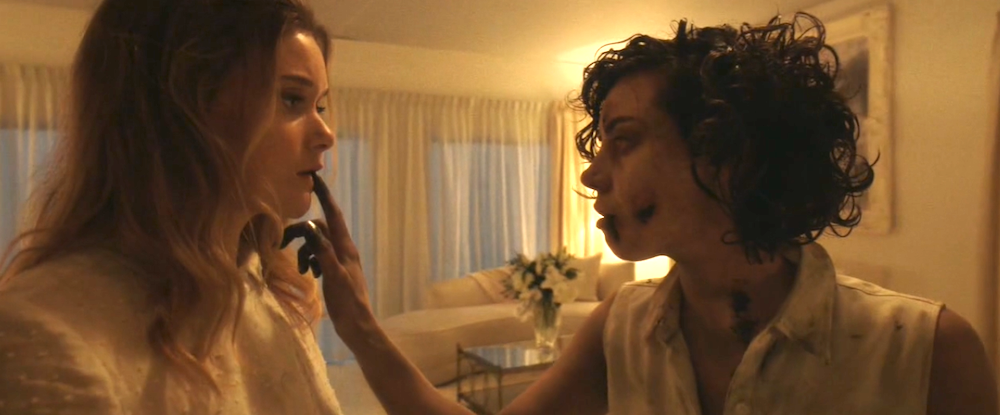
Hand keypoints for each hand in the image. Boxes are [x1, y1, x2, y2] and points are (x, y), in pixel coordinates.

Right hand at [281, 172, 372, 324]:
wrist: (357, 326)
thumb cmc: (347, 303)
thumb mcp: (333, 276)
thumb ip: (323, 251)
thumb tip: (311, 228)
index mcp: (345, 247)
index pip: (333, 214)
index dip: (324, 195)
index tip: (314, 177)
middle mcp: (344, 249)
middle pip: (320, 229)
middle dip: (302, 233)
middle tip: (281, 243)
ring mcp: (340, 261)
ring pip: (317, 243)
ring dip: (305, 252)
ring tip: (303, 271)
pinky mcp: (335, 272)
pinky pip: (319, 257)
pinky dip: (310, 261)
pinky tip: (309, 276)